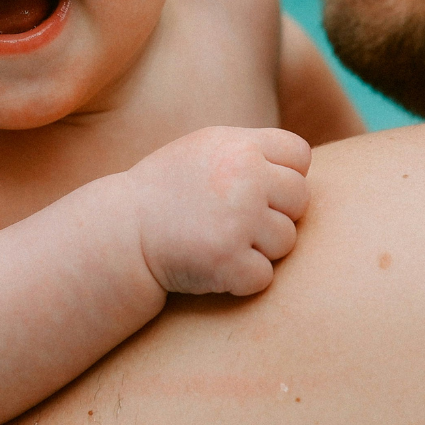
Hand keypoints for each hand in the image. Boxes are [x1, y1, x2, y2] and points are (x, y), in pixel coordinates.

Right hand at [124, 126, 312, 296]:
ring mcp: (239, 219)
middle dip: (276, 215)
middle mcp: (244, 178)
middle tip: (237, 222)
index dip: (285, 175)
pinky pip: (264, 276)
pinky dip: (242, 279)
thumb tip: (302, 166)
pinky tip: (213, 265)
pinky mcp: (228, 260)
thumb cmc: (167, 191)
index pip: (299, 155)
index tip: (258, 189)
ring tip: (220, 241)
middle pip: (300, 200)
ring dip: (260, 249)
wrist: (122, 232)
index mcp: (240, 146)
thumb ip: (251, 151)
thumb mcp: (205, 150)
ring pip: (286, 241)